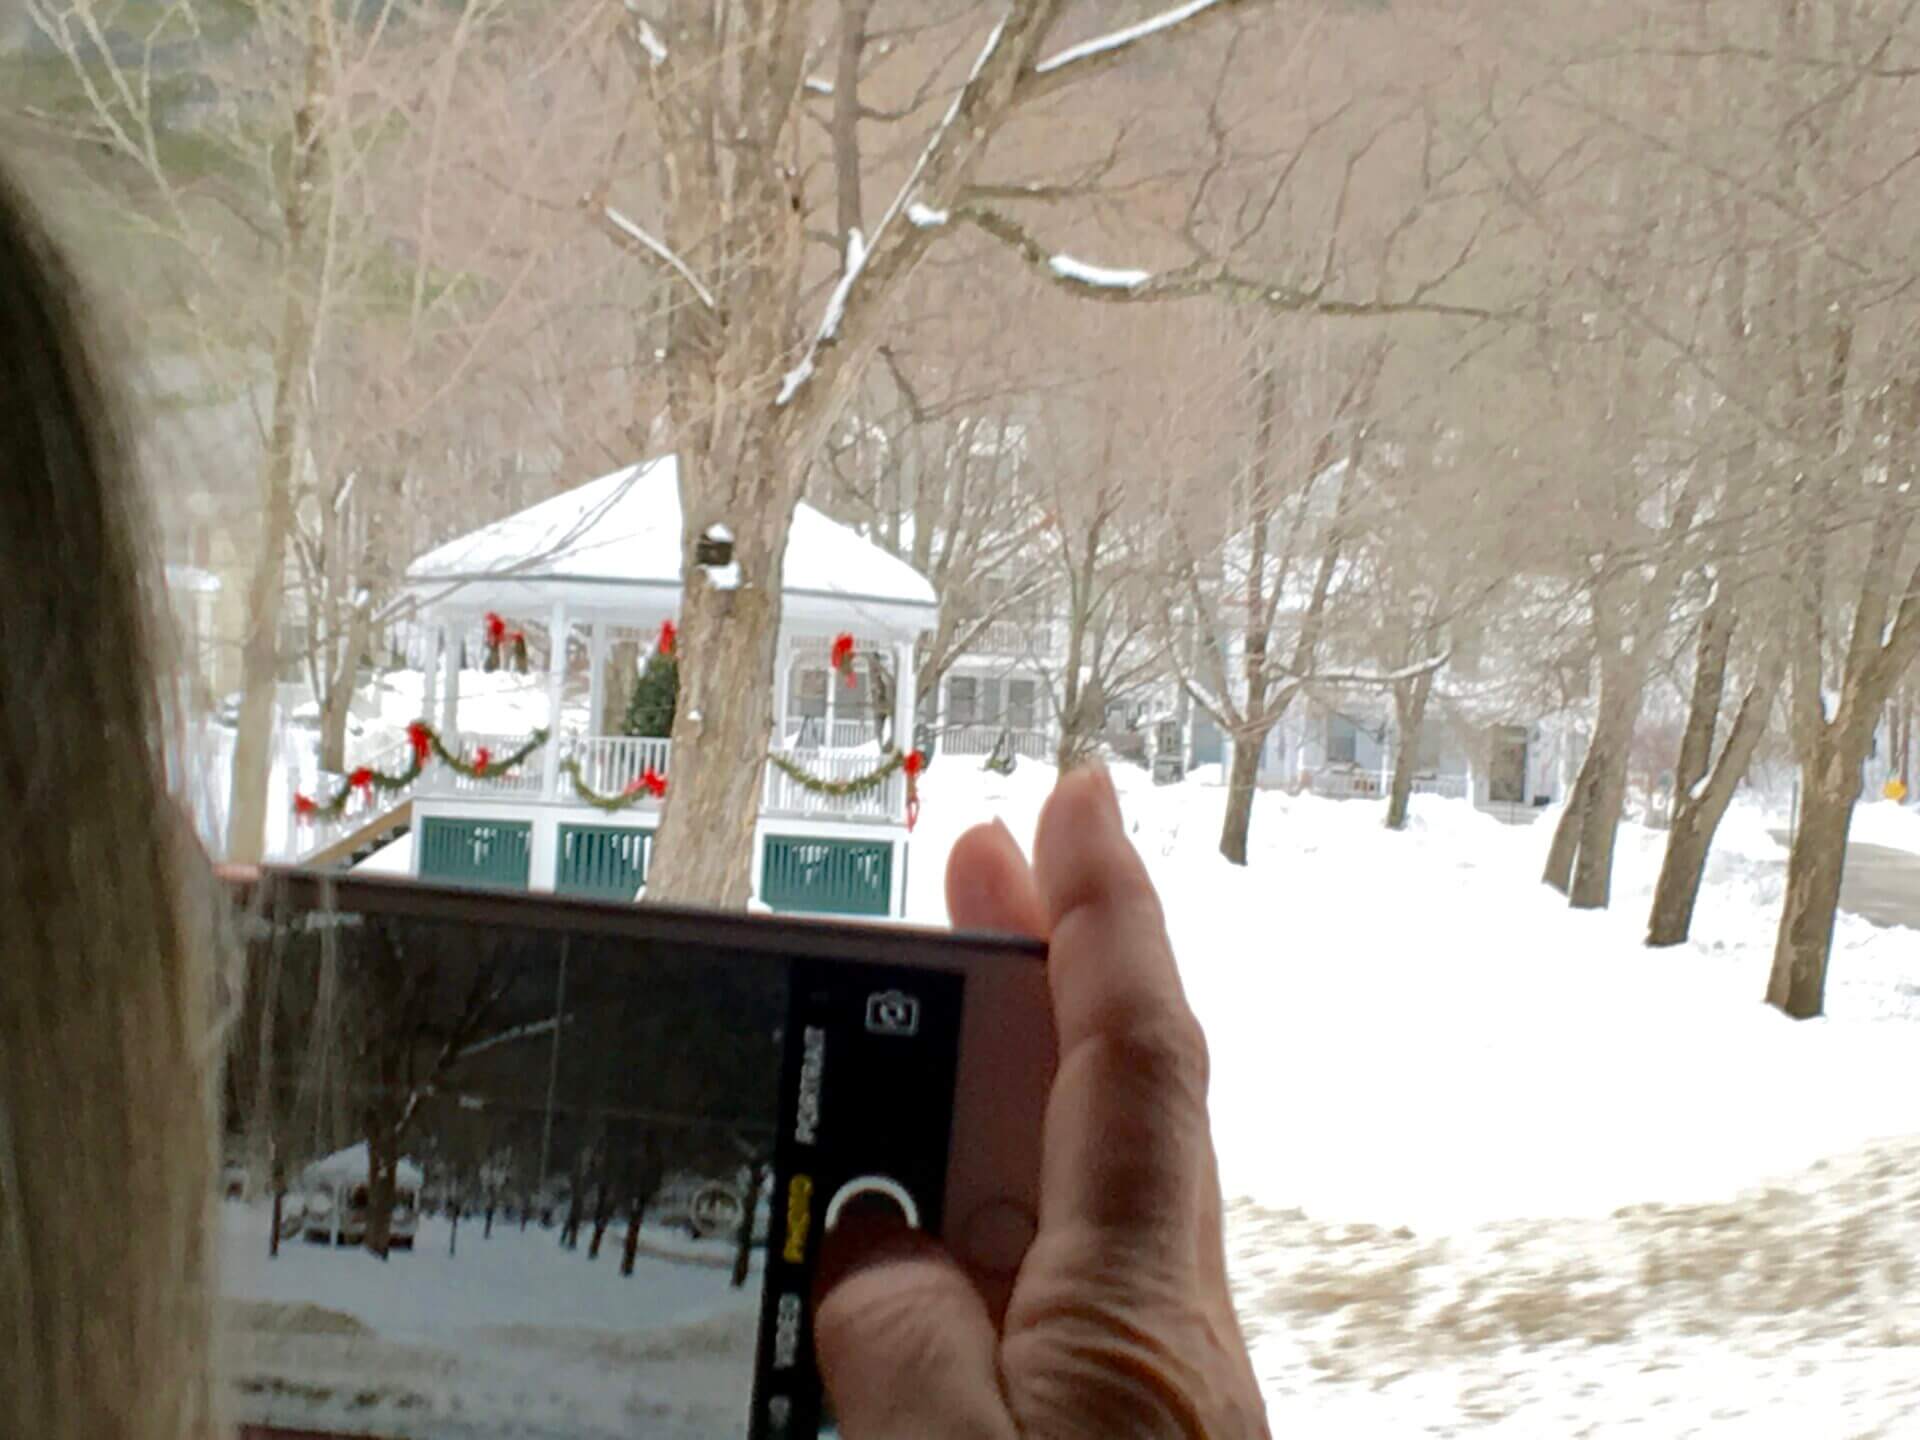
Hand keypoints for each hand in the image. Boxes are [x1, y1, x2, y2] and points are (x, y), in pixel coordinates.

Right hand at [814, 767, 1269, 1438]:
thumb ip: (897, 1339)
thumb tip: (869, 1248)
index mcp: (1137, 1306)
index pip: (1131, 1051)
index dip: (1104, 908)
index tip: (1080, 799)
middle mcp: (1162, 1318)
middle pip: (1105, 1091)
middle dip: (1043, 955)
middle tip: (975, 858)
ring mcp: (1147, 1368)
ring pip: (1077, 1176)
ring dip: (1001, 1074)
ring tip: (909, 1018)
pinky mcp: (1117, 1419)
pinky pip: (1052, 1262)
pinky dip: (992, 1191)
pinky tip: (929, 1215)